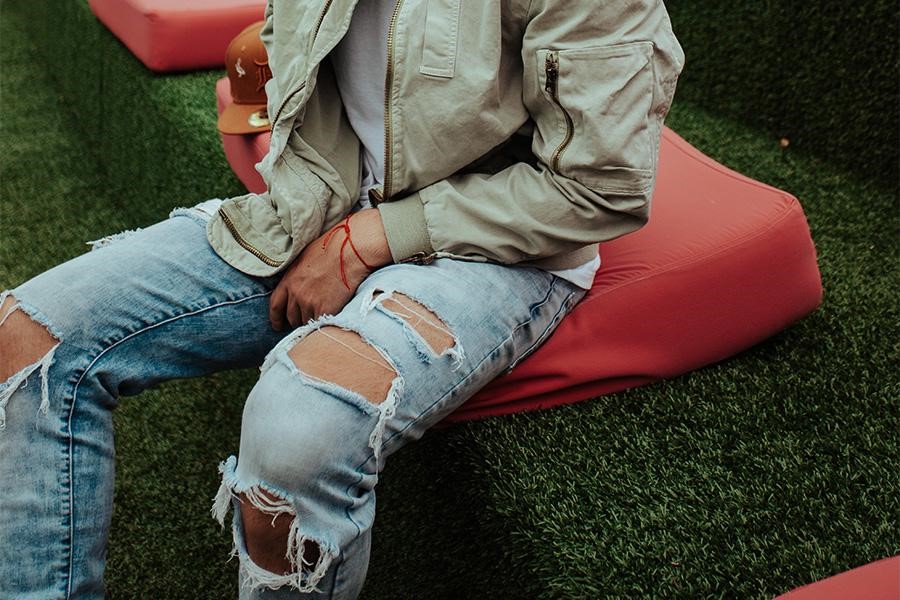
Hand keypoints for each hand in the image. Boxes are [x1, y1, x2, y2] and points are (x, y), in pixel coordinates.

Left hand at [268, 209, 391, 330]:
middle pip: (292, 318)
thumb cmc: (332, 249)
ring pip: (307, 323)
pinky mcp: (325, 310)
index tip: (279, 324)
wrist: (349, 251)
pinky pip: (321, 324)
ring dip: (313, 321)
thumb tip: (298, 284)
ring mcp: (310, 303)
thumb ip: (297, 276)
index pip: (275, 305)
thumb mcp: (305, 259)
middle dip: (298, 320)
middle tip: (307, 318)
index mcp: (289, 280)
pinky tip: (331, 317)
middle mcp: (296, 293)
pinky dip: (325, 323)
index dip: (276, 318)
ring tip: (323, 313)